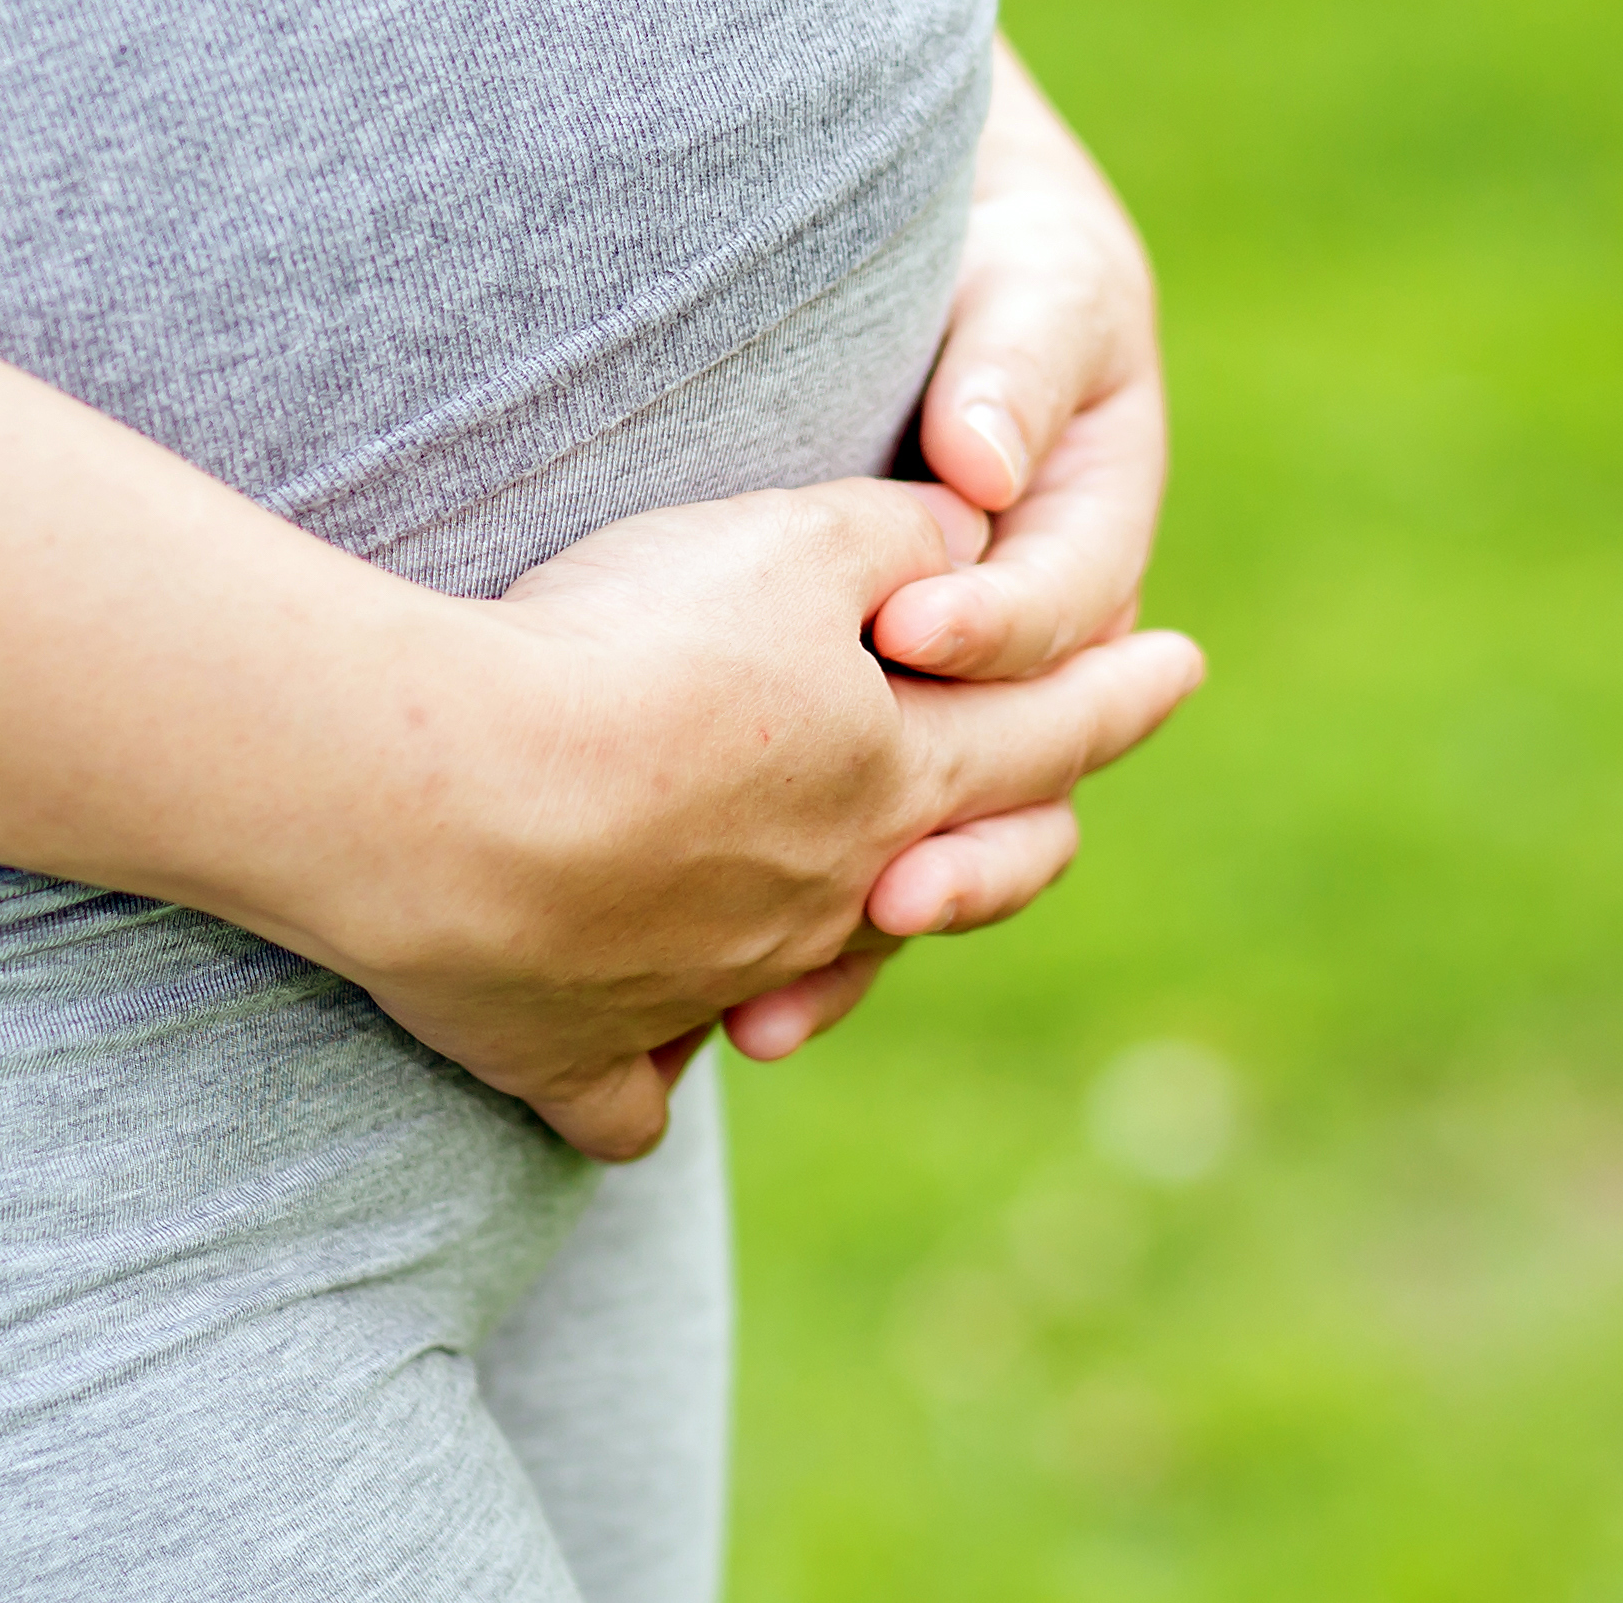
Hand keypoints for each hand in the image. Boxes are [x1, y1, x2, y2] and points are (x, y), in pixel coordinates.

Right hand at [332, 477, 1201, 1161]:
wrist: (440, 797)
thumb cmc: (628, 651)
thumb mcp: (790, 542)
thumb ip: (900, 534)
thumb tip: (975, 529)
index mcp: (891, 782)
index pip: (1044, 730)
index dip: (1116, 691)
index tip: (1182, 664)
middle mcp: (820, 904)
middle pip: (951, 873)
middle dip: (1017, 834)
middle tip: (1055, 814)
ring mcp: (701, 991)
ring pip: (800, 980)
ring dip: (834, 947)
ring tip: (850, 915)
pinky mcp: (574, 1054)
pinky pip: (628, 1092)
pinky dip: (644, 1075)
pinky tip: (653, 1060)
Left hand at [720, 38, 1173, 1062]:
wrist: (938, 255)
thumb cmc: (995, 255)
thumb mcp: (1029, 286)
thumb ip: (1012, 365)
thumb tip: (989, 466)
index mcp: (1090, 536)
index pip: (1061, 610)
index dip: (992, 628)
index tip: (904, 628)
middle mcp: (1032, 647)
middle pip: (1019, 783)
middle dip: (960, 851)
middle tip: (889, 887)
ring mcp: (943, 707)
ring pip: (930, 855)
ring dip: (860, 941)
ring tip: (772, 1012)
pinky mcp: (850, 737)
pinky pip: (836, 862)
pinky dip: (780, 938)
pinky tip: (697, 1011)